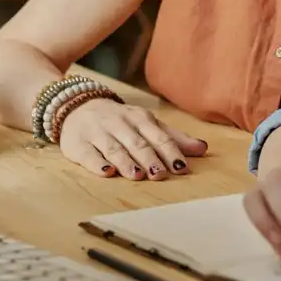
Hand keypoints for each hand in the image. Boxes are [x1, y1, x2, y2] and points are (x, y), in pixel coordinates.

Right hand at [58, 98, 207, 179]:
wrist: (78, 105)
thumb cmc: (120, 120)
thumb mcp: (147, 124)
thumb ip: (173, 138)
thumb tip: (203, 149)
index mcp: (140, 119)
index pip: (158, 136)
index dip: (170, 151)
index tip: (181, 167)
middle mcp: (120, 124)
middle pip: (137, 142)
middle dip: (150, 158)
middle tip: (161, 175)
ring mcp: (98, 133)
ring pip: (114, 148)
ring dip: (126, 161)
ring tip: (137, 175)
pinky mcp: (78, 143)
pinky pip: (88, 153)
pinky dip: (97, 163)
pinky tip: (106, 172)